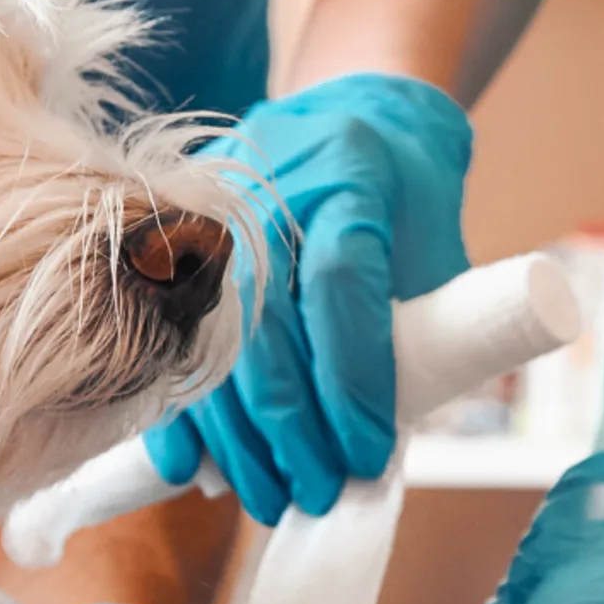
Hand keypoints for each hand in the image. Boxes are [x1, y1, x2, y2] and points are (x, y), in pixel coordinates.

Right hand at [145, 74, 470, 523]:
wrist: (352, 108)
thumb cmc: (407, 189)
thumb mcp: (434, 242)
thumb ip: (419, 327)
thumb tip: (384, 443)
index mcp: (348, 175)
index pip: (340, 285)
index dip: (352, 379)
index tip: (366, 454)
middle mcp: (267, 188)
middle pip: (264, 324)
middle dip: (290, 427)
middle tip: (314, 492)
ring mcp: (210, 209)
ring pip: (211, 338)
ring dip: (237, 435)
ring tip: (269, 496)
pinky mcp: (174, 233)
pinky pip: (170, 334)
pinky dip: (180, 408)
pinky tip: (192, 467)